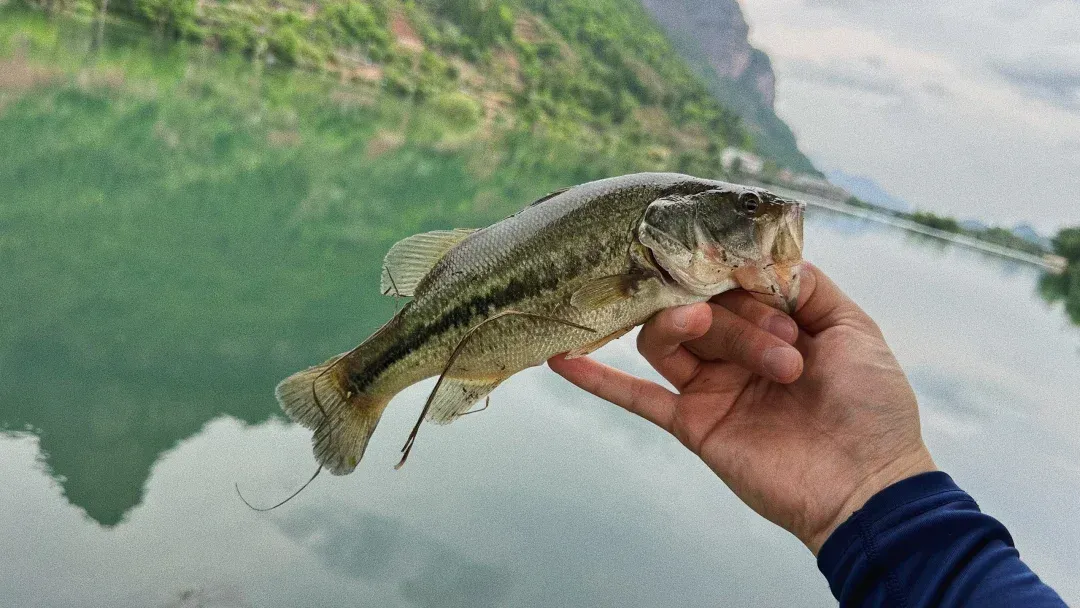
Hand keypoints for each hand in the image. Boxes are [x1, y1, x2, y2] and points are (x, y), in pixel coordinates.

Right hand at [548, 263, 935, 552]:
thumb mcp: (854, 330)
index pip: (734, 280)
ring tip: (711, 331)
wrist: (866, 484)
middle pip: (701, 305)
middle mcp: (736, 352)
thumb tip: (761, 257)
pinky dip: (598, 379)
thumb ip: (808, 287)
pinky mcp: (692, 423)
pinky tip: (563, 359)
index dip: (741, 273)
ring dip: (689, 327)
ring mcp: (711, 387)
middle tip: (784, 346)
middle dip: (738, 315)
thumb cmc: (872, 407)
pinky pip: (637, 396)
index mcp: (774, 325)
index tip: (743, 267)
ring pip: (668, 337)